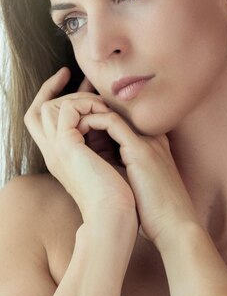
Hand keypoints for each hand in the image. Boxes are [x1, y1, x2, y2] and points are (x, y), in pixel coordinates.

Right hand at [24, 67, 138, 229]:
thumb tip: (115, 121)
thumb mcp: (108, 161)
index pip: (47, 122)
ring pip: (48, 107)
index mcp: (62, 158)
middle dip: (60, 90)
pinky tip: (105, 113)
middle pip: (38, 111)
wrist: (117, 215)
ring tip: (102, 103)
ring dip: (77, 98)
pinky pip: (66, 110)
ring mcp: (56, 150)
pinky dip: (85, 105)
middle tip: (88, 80)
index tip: (78, 83)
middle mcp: (53, 153)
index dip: (57, 99)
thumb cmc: (119, 195)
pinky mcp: (66, 147)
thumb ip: (104, 142)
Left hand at [76, 106, 202, 248]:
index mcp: (155, 147)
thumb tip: (105, 179)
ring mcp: (149, 141)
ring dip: (87, 116)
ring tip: (70, 129)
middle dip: (91, 118)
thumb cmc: (158, 215)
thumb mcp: (141, 188)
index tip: (79, 139)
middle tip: (70, 129)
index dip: (98, 128)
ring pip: (112, 113)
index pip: (122, 125)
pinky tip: (76, 135)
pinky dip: (90, 123)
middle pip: (117, 115)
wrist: (177, 228)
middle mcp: (154, 138)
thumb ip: (128, 175)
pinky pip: (110, 122)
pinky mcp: (141, 149)